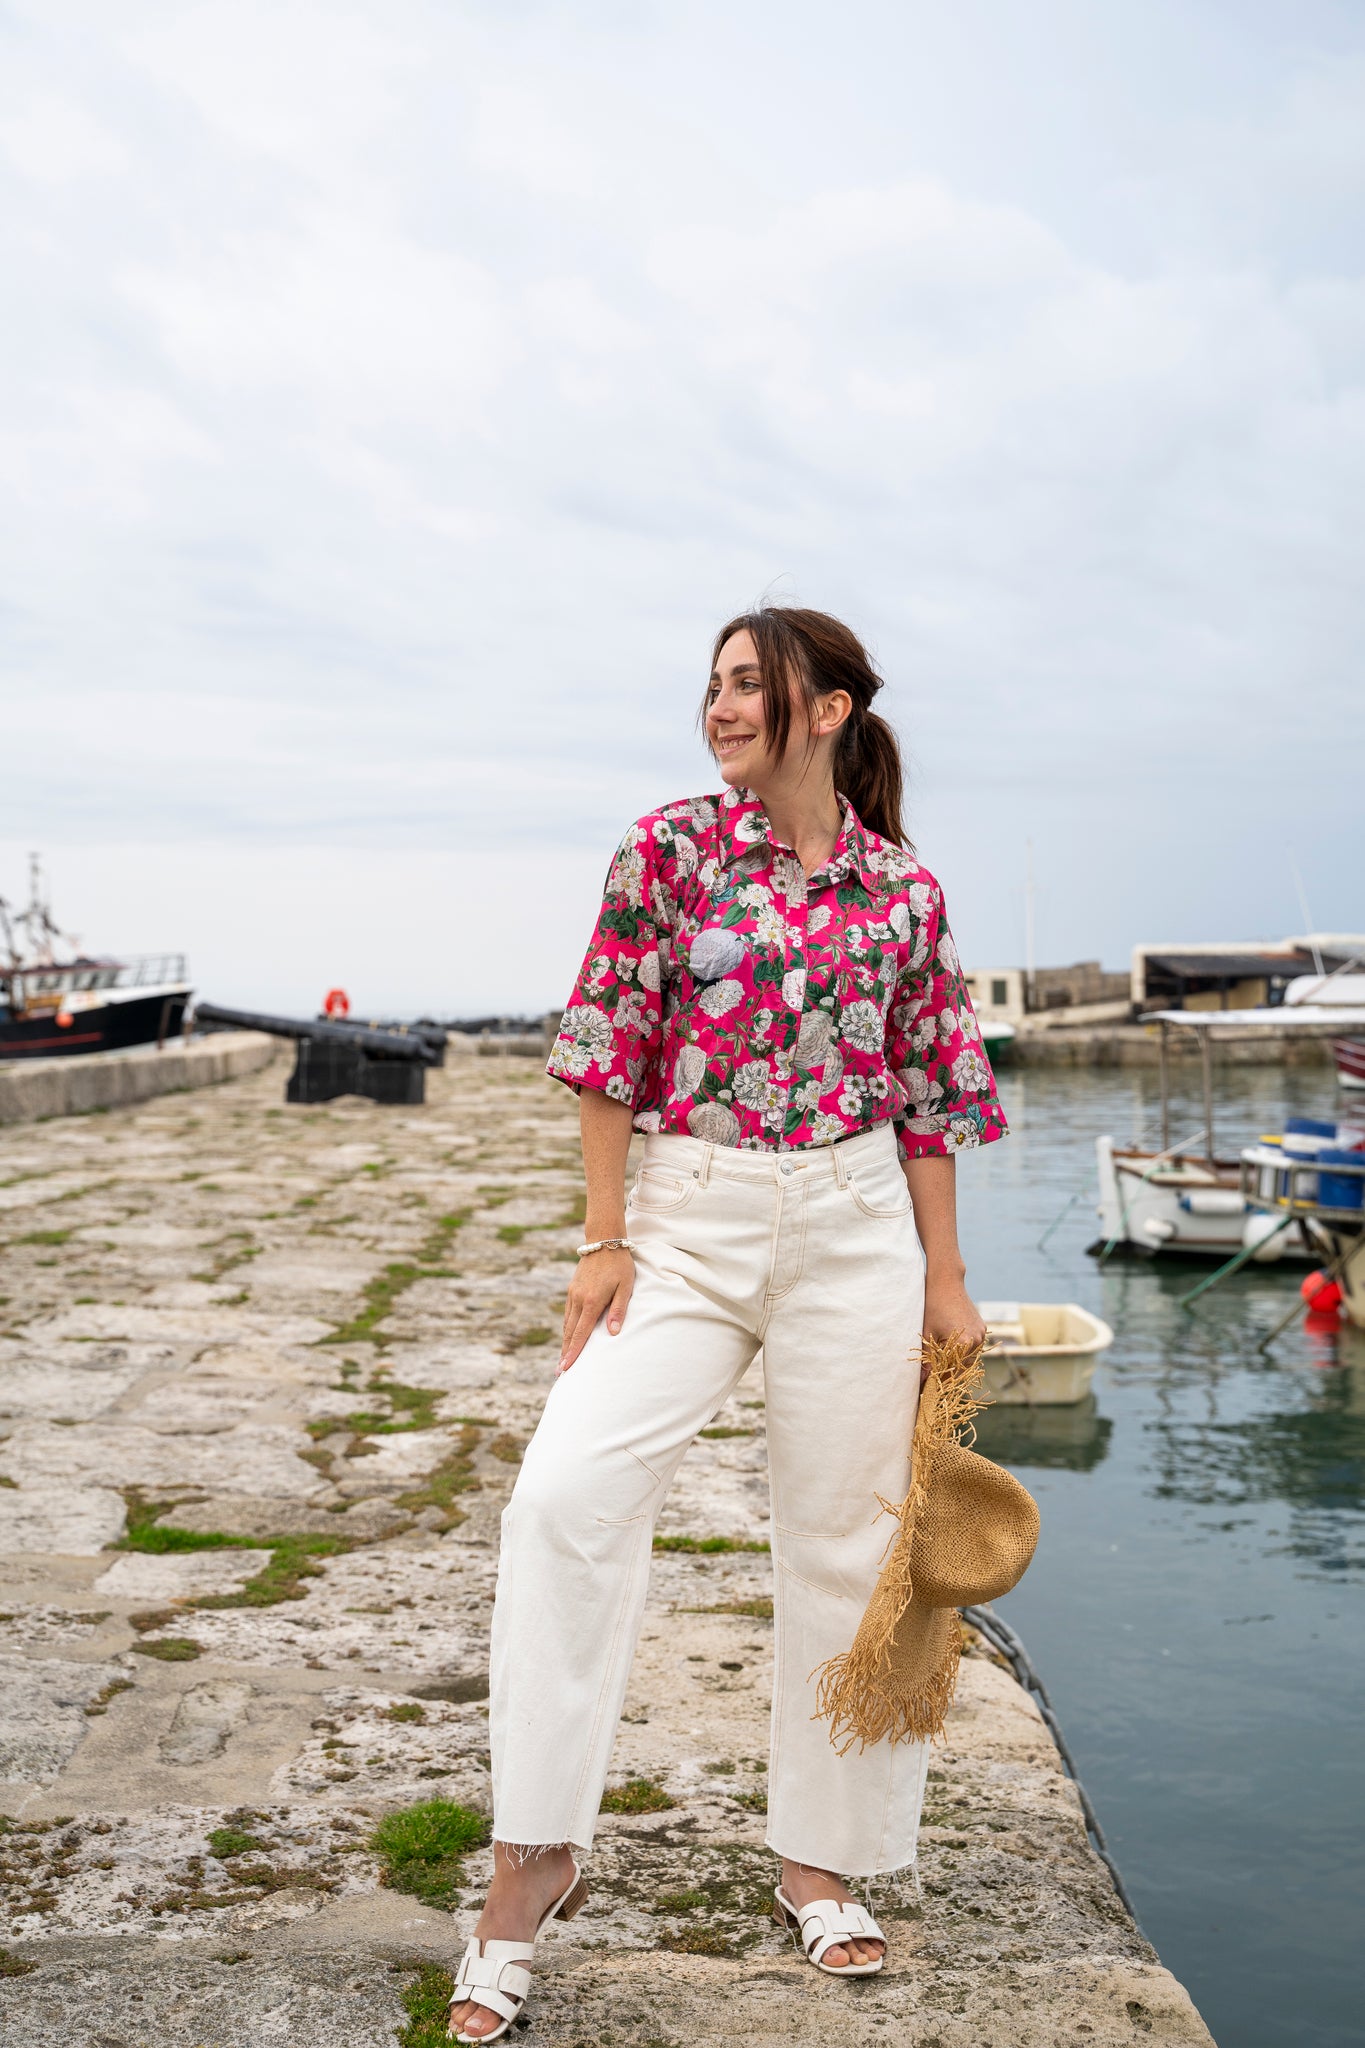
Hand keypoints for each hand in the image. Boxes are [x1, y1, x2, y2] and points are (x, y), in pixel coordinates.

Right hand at [559, 1248, 634, 1373]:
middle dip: (565, 1353)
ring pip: (567, 1323)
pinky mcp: (573, 1289)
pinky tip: (568, 1335)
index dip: (573, 1352)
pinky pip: (568, 1313)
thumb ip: (619, 1310)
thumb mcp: (625, 1287)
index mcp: (592, 1301)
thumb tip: (613, 1333)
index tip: (566, 1368)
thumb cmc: (620, 1265)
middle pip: (569, 1332)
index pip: (581, 1333)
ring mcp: (573, 1293)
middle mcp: (578, 1299)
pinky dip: (567, 1327)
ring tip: (562, 1359)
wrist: (604, 1241)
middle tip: (559, 1373)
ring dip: (564, 1342)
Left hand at [920, 1274, 986, 1384]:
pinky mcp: (982, 1328)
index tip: (929, 1388)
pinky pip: (973, 1347)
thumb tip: (922, 1380)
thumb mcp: (927, 1333)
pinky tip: (950, 1351)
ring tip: (940, 1366)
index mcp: (964, 1343)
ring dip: (957, 1364)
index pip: (953, 1372)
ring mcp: (981, 1334)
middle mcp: (976, 1340)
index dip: (940, 1382)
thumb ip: (926, 1358)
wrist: (946, 1282)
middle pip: (963, 1368)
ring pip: (969, 1359)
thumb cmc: (933, 1306)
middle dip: (949, 1375)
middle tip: (933, 1380)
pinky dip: (962, 1352)